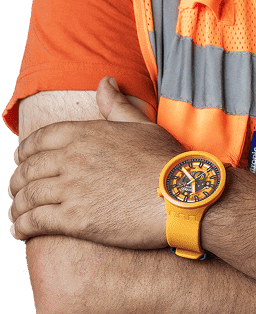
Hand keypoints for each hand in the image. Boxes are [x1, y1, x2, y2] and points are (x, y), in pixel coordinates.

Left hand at [9, 77, 182, 247]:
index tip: (19, 159)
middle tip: (16, 189)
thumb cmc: (165, 160)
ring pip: (27, 197)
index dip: (25, 150)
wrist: (181, 195)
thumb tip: (104, 81)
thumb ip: (116, 104)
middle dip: (17, 181)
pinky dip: (21, 227)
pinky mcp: (75, 219)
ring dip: (16, 206)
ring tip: (15, 214)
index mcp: (86, 133)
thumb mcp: (142, 125)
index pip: (40, 139)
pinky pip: (35, 222)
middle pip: (28, 169)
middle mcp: (73, 159)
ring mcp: (72, 189)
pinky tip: (20, 231)